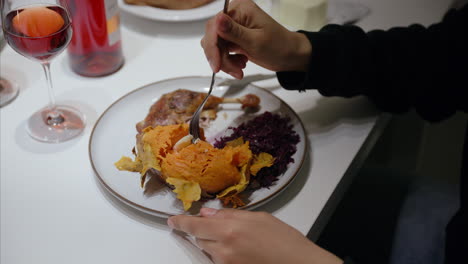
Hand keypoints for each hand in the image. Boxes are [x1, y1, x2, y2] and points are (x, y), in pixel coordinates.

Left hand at [168, 208, 342, 263]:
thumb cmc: (284, 240)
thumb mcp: (259, 218)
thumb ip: (230, 214)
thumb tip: (208, 212)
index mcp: (230, 229)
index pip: (195, 225)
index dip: (181, 222)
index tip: (172, 220)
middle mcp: (224, 248)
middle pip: (199, 238)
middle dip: (202, 230)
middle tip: (215, 224)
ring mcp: (226, 263)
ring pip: (208, 250)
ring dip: (213, 241)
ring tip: (236, 237)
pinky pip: (218, 260)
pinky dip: (221, 252)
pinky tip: (239, 247)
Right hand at [201, 0, 311, 78]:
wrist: (290, 56)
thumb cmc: (279, 46)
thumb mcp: (256, 41)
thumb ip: (234, 31)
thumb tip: (217, 19)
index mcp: (240, 9)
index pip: (215, 26)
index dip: (213, 46)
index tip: (216, 65)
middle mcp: (234, 15)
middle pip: (213, 37)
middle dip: (220, 57)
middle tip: (233, 71)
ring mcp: (234, 28)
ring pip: (216, 46)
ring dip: (225, 62)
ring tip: (240, 70)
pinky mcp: (234, 39)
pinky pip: (222, 51)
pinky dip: (229, 62)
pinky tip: (241, 65)